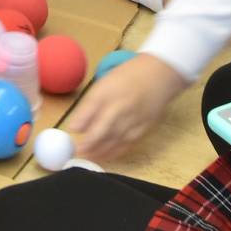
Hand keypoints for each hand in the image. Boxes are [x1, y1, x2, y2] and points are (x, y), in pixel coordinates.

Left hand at [65, 53, 187, 162]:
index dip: (81, 120)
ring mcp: (134, 117)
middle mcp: (121, 104)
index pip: (92, 106)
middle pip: (104, 127)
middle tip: (79, 151)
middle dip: (90, 142)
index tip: (72, 131)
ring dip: (101, 150)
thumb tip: (76, 128)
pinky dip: (116, 151)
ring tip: (88, 157)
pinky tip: (106, 156)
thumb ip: (90, 105)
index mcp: (109, 90)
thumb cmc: (127, 78)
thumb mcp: (104, 83)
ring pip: (115, 138)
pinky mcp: (145, 127)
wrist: (158, 74)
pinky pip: (128, 143)